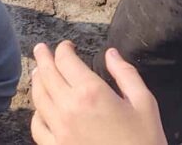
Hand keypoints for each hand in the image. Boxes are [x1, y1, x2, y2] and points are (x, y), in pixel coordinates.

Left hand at [30, 42, 167, 144]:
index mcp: (91, 92)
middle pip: (47, 74)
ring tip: (39, 72)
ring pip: (38, 98)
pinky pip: (37, 126)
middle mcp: (69, 108)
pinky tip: (41, 108)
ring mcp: (59, 130)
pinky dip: (36, 113)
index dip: (63, 49)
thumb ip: (125, 74)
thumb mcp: (144, 102)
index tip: (67, 46)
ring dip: (37, 80)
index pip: (66, 60)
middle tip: (40, 49)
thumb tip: (111, 54)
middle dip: (43, 57)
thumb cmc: (145, 140)